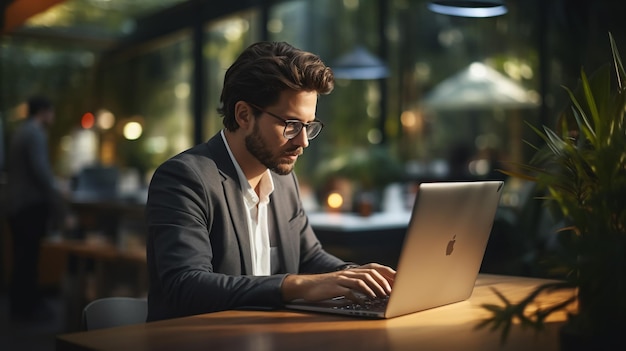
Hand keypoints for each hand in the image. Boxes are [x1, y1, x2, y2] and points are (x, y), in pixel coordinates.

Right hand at [281, 263, 395, 302]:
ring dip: (373, 288)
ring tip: (380, 296)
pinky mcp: (334, 287)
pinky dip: (359, 296)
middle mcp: (348, 272)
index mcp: (352, 271)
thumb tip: (375, 290)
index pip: (374, 268)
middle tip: (390, 292)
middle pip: (370, 273)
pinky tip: (364, 301)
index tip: (397, 281)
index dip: (386, 273)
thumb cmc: (326, 286)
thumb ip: (357, 284)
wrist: (306, 286)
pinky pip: (349, 290)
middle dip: (382, 282)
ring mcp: (341, 279)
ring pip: (361, 280)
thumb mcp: (343, 283)